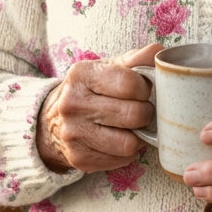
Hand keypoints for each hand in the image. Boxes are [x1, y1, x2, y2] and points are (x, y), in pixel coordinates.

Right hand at [36, 44, 161, 173]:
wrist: (52, 120)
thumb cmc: (91, 90)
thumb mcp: (108, 68)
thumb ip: (135, 60)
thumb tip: (159, 52)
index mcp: (82, 75)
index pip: (129, 83)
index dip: (145, 89)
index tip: (144, 91)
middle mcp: (73, 104)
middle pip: (132, 114)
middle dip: (146, 114)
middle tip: (143, 111)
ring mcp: (73, 133)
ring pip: (128, 143)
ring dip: (138, 136)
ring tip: (132, 127)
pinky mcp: (79, 158)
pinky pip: (121, 159)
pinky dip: (127, 152)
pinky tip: (118, 140)